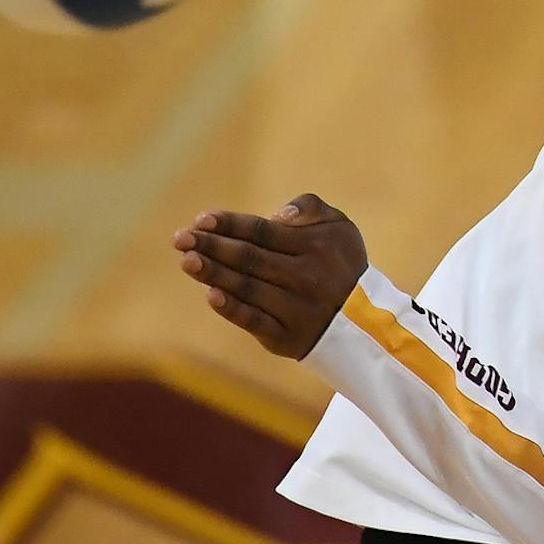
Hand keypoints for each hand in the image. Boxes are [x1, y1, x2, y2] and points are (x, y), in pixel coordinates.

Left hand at [170, 193, 368, 358]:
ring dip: (214, 273)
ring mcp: (294, 307)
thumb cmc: (341, 264)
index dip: (230, 224)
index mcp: (314, 245)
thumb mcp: (339, 227)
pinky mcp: (287, 336)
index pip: (262, 231)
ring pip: (247, 287)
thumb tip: (278, 215)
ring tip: (186, 261)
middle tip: (180, 239)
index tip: (201, 219)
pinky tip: (211, 295)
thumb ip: (310, 207)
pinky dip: (233, 309)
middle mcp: (304, 275)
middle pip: (249, 258)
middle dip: (211, 246)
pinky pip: (255, 321)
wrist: (364, 320)